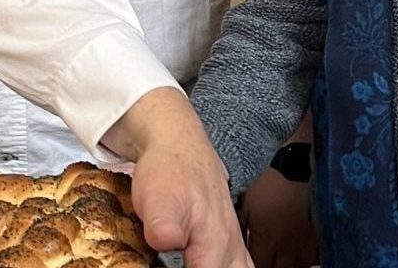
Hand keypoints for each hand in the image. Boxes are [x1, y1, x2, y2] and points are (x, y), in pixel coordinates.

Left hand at [104, 88, 252, 267]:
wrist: (177, 143)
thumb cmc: (169, 171)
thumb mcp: (158, 200)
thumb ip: (164, 228)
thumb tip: (166, 243)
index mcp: (215, 247)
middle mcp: (230, 250)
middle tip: (189, 266)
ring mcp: (233, 245)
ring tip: (202, 265)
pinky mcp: (228, 241)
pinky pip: (239, 266)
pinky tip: (213, 264)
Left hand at [238, 166, 317, 267]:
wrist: (300, 168)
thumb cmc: (273, 182)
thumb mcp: (248, 202)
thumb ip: (241, 225)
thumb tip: (234, 239)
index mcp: (265, 241)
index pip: (258, 266)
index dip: (254, 264)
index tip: (252, 258)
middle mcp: (285, 249)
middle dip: (271, 266)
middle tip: (269, 258)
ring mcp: (304, 245)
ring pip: (297, 266)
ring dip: (290, 264)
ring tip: (284, 257)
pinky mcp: (320, 238)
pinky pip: (314, 257)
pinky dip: (307, 257)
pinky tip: (302, 250)